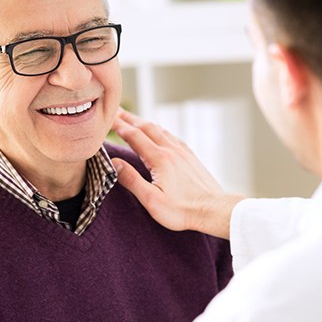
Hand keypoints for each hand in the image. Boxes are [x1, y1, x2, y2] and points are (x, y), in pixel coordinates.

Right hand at [111, 108, 243, 238]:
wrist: (213, 210)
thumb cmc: (182, 210)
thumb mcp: (151, 200)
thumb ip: (131, 180)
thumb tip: (114, 162)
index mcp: (159, 159)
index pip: (134, 136)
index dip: (119, 126)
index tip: (107, 118)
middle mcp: (171, 150)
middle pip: (147, 128)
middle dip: (130, 118)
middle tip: (116, 111)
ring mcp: (183, 152)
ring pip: (161, 130)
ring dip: (145, 123)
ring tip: (134, 120)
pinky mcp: (191, 158)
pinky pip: (172, 137)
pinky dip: (161, 131)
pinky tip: (161, 134)